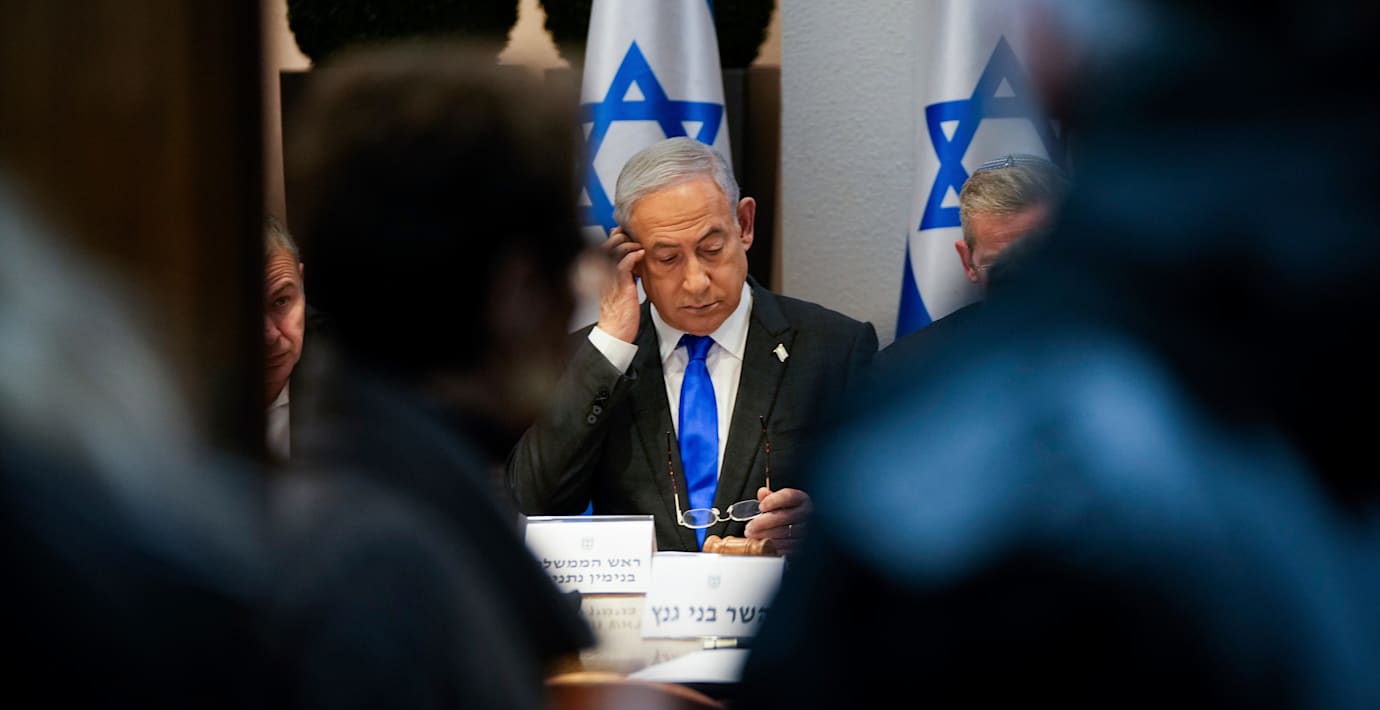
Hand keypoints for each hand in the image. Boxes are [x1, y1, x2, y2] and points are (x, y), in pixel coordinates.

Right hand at [596, 227, 643, 342]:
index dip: (615, 237)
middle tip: (634, 237)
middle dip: (621, 236)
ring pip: (614, 251)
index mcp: (603, 274)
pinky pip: (624, 264)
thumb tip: (634, 262)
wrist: (615, 333)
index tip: (627, 235)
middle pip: (607, 245)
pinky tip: (640, 254)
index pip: (606, 247)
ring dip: (628, 244)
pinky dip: (633, 256)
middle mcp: (604, 274)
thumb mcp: (622, 289)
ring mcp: (611, 279)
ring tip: (638, 246)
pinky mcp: (620, 286)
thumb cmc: (618, 315)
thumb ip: (626, 274)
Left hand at [743, 486, 812, 556]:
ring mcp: (806, 530)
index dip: (773, 501)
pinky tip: (762, 542)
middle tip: (750, 526)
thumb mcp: (782, 501)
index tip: (761, 507)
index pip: (788, 497)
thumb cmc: (789, 512)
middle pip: (784, 517)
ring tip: (752, 534)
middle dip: (763, 522)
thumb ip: (771, 497)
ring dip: (765, 535)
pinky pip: (786, 546)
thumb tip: (762, 493)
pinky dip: (772, 544)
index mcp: (802, 499)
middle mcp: (806, 514)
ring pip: (784, 533)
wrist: (802, 527)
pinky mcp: (802, 544)